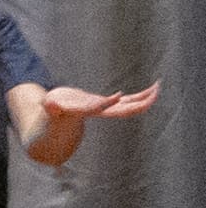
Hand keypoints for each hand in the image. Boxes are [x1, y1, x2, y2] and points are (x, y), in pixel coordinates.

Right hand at [42, 83, 158, 124]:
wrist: (58, 120)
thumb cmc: (52, 112)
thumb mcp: (50, 108)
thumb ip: (51, 108)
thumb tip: (50, 105)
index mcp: (86, 111)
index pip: (99, 108)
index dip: (108, 102)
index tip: (119, 96)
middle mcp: (101, 112)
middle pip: (123, 111)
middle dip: (138, 103)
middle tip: (153, 94)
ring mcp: (107, 109)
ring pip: (130, 106)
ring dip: (144, 98)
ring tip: (157, 87)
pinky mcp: (109, 105)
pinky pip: (129, 102)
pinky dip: (140, 97)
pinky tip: (151, 90)